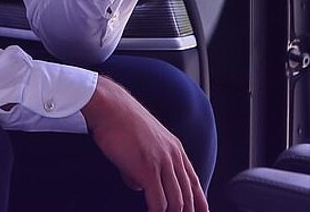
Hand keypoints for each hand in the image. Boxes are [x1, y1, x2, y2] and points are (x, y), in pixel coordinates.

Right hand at [82, 76, 208, 211]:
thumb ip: (148, 164)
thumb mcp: (144, 140)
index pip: (194, 183)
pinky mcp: (148, 170)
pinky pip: (158, 202)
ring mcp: (162, 163)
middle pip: (188, 196)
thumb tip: (139, 185)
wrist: (109, 106)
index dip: (200, 204)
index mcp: (175, 148)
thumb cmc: (120, 120)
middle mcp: (173, 156)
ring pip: (176, 202)